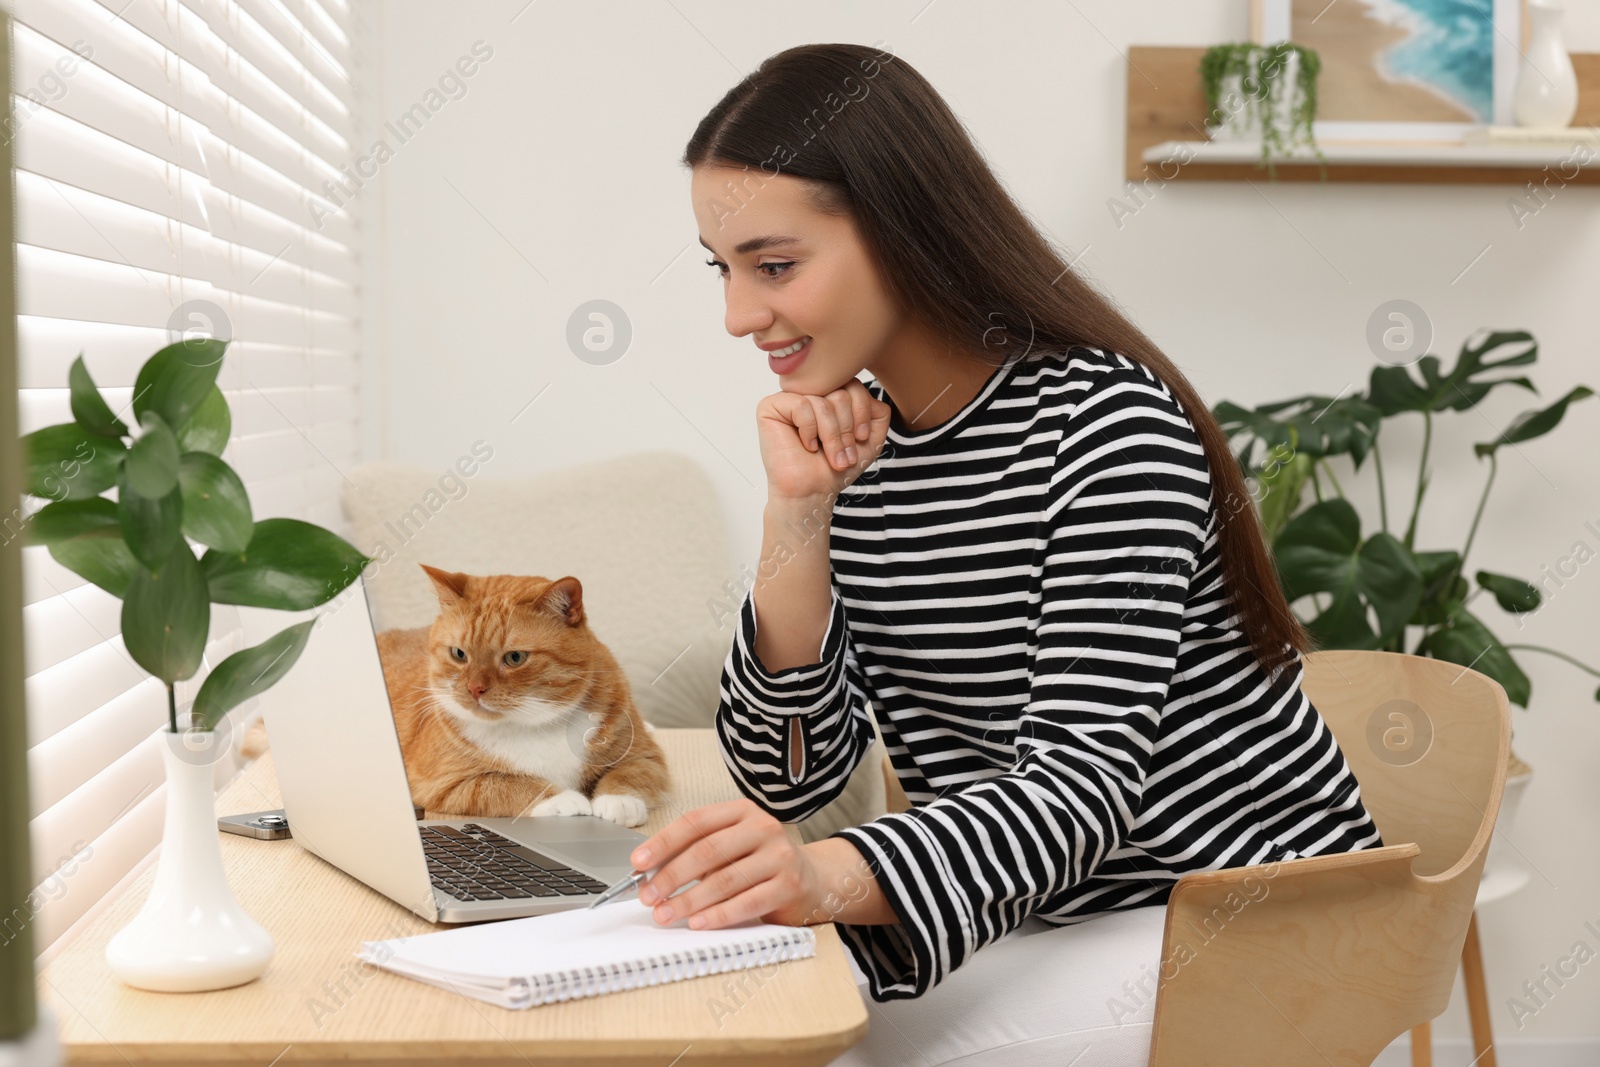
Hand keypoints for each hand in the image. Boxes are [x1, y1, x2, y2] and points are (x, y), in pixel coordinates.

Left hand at [627, 798, 822, 928]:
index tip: (639, 862)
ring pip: (724, 879)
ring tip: (665, 913)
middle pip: (707, 850)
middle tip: (647, 895)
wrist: (812, 879)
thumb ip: (696, 854)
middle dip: (671, 876)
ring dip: (689, 900)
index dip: (664, 842)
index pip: (696, 822)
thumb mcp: (731, 847)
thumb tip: (649, 873)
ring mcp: (779, 856)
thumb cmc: (760, 863)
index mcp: (742, 812)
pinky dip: (718, 915)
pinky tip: (698, 923)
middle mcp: (762, 828)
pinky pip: (746, 903)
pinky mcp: (789, 885)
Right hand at [756, 379, 892, 502]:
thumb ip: (878, 413)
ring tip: (829, 457)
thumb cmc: (834, 467)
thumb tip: (872, 394)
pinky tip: (806, 445)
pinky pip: (801, 405)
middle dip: (847, 430)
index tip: (860, 439)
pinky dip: (809, 431)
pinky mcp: (771, 406)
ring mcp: (789, 397)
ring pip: (823, 402)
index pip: (853, 385)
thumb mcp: (869, 439)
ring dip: (832, 436)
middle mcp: (810, 391)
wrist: (812, 492)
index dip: (862, 413)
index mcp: (829, 394)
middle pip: (840, 392)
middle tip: (843, 455)